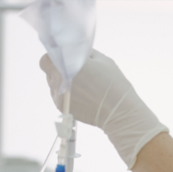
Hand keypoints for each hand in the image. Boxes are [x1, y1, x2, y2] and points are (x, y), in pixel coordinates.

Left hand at [39, 50, 168, 168]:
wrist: (119, 112)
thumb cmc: (115, 85)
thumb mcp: (104, 61)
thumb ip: (85, 54)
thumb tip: (76, 52)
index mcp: (67, 66)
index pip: (47, 59)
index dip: (55, 58)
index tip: (65, 59)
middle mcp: (58, 80)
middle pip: (49, 71)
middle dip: (60, 70)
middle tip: (77, 73)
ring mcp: (58, 96)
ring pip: (53, 84)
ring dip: (62, 82)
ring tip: (82, 87)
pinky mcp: (62, 107)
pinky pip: (58, 96)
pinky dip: (66, 94)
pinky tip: (82, 96)